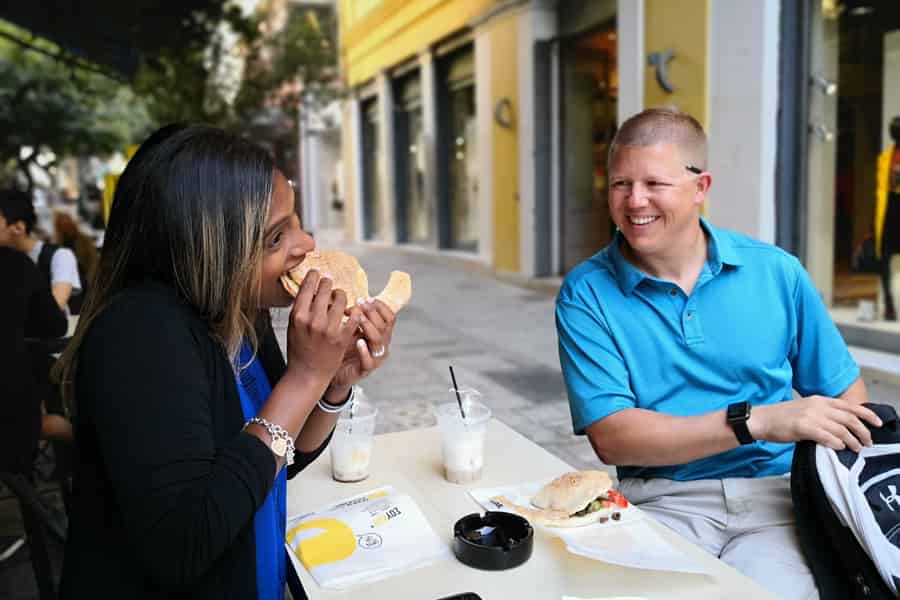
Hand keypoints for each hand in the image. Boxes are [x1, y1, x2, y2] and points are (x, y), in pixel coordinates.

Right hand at [286, 270, 360, 385]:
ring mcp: (329, 329)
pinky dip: (354, 311)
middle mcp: (313, 321)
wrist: (307, 374)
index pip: (307, 287)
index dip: (314, 277)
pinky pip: (353, 317)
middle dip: (328, 283)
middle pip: (325, 289)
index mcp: (298, 316)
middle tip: (330, 281)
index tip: (317, 273)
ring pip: (341, 299)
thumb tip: (308, 288)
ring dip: (342, 295)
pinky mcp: (342, 338)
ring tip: (341, 296)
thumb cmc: (298, 350)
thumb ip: (301, 309)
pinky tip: (353, 310)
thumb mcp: (294, 327)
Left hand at [328, 298, 395, 390]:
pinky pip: (369, 360)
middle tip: (360, 304)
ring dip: (369, 327)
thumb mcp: (349, 329)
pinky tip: (358, 342)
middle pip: (385, 325)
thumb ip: (352, 315)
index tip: (367, 298)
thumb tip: (343, 294)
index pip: (389, 317)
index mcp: (381, 333)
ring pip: (379, 340)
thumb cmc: (342, 348)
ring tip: (358, 318)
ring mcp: (376, 358)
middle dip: (373, 313)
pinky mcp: (366, 369)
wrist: (334, 374)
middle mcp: (382, 345)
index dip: (380, 306)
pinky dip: (365, 350)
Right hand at [748, 395, 882, 451]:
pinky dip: (836, 443)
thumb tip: (843, 427)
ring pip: (841, 429)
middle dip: (863, 432)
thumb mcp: (806, 409)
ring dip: (852, 441)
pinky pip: (827, 437)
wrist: (761, 419)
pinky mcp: (803, 427)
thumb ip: (823, 414)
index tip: (877, 423)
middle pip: (849, 418)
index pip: (850, 406)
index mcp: (819, 400)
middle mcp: (817, 406)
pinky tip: (839, 448)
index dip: (867, 414)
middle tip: (867, 442)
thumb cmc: (781, 418)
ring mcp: (810, 416)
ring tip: (856, 449)